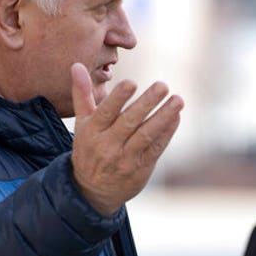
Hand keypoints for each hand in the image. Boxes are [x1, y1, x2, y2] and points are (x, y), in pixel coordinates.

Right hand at [69, 63, 183, 215]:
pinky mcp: (141, 168)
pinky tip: (176, 116)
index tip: (132, 82)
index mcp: (92, 131)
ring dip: (164, 116)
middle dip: (147, 103)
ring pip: (146, 135)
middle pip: (130, 122)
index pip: (106, 112)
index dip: (118, 98)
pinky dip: (167, 132)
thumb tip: (76, 65)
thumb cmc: (88, 148)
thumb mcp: (82, 123)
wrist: (91, 190)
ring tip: (178, 100)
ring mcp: (125, 158)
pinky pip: (156, 148)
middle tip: (163, 85)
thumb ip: (82, 94)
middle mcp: (108, 145)